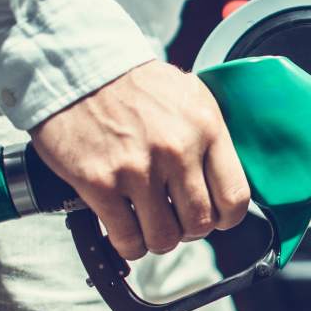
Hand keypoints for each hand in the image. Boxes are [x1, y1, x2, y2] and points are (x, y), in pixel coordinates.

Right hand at [30, 61, 249, 259]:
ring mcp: (138, 169)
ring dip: (157, 239)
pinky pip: (127, 239)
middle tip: (173, 218)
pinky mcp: (100, 183)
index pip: (235, 198)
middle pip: (200, 224)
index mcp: (205, 128)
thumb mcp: (188, 97)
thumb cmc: (133, 84)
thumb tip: (220, 181)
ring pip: (165, 238)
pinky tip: (125, 229)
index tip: (213, 217)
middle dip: (188, 230)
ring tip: (147, 223)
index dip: (225, 218)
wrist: (75, 67)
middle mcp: (176, 150)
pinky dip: (128, 244)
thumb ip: (209, 138)